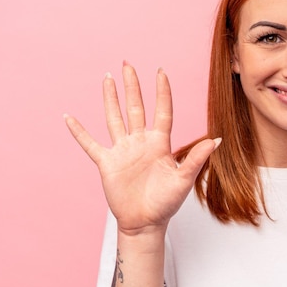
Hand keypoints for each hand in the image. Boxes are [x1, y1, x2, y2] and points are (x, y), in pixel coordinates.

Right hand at [64, 62, 218, 234]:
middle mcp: (141, 142)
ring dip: (110, 99)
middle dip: (132, 86)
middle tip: (128, 64)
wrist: (146, 222)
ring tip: (107, 79)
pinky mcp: (107, 163)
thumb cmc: (167, 202)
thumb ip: (196, 158)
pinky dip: (79, 132)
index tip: (161, 71)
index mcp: (160, 143)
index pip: (162, 111)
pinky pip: (90, 144)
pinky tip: (69, 117)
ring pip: (115, 118)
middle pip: (136, 108)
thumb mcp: (184, 179)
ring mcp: (123, 151)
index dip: (162, 92)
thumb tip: (217, 139)